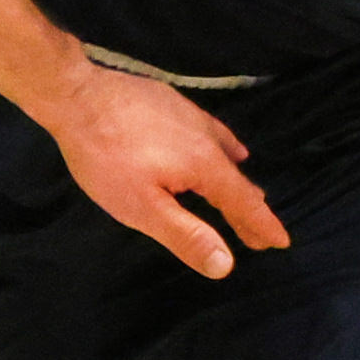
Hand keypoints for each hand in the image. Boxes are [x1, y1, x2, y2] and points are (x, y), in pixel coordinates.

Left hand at [32, 67, 290, 279]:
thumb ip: (186, 235)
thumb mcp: (142, 208)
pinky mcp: (172, 102)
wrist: (77, 95)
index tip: (281, 242)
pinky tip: (224, 144)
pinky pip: (211, 131)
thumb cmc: (106, 158)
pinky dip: (225, 147)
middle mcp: (206, 138)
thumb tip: (227, 265)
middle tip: (261, 234)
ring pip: (226, 153)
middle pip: (237, 180)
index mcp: (205, 167)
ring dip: (238, 180)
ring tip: (249, 195)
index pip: (243, 203)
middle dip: (251, 209)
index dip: (262, 225)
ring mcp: (190, 116)